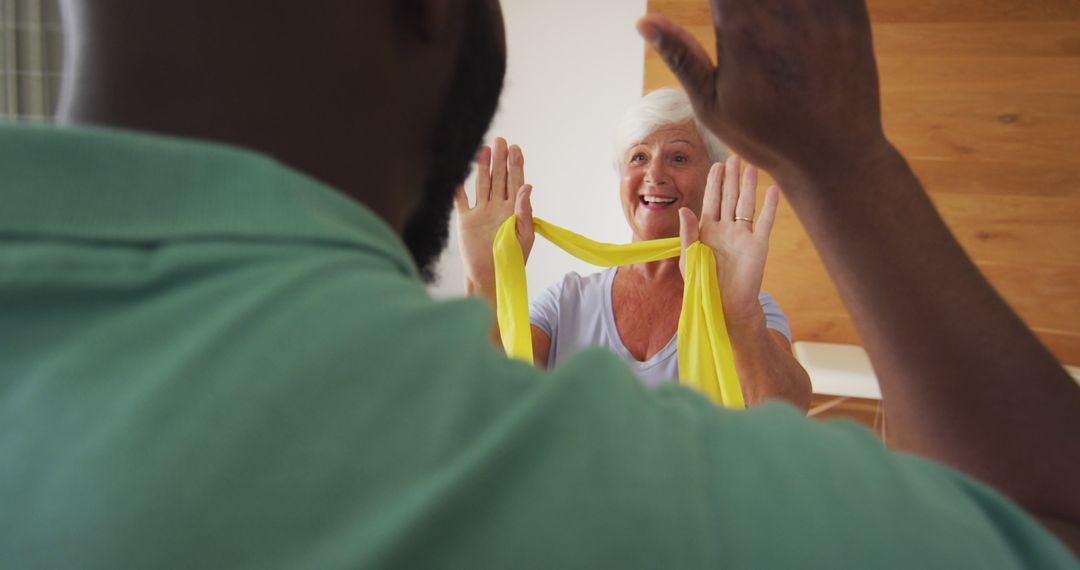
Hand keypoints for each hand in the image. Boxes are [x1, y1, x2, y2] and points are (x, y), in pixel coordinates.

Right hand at [455, 137, 534, 292]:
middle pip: (499, 179)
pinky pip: (461, 201)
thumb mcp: (523, 235)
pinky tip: (458, 176)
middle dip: (500, 160)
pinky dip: (459, 189)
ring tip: (483, 149)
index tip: (516, 148)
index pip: (516, 182)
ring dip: (482, 167)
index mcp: (514, 210)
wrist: (491, 277)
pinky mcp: (466, 221)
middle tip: (500, 141)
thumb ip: (525, 210)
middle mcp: (497, 208)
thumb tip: (528, 186)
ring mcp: (481, 213)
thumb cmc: (512, 259)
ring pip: (482, 184)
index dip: (516, 165)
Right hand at [637, 0, 888, 183]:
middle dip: (741, 4)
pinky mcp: (851, 12)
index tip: (719, 11)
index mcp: (741, 29)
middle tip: (737, 19)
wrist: (835, 154)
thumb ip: (680, 55)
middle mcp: (782, 11)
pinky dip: (812, 2)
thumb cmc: (765, 136)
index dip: (719, 0)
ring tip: (767, 29)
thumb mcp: (712, 104)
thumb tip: (643, 22)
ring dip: (776, 4)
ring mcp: (821, 8)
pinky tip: (798, 18)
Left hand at [679, 156, 778, 327]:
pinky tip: (773, 190)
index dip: (714, 183)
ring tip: (751, 165)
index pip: (711, 200)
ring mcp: (743, 236)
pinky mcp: (758, 246)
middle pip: (729, 197)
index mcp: (707, 230)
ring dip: (748, 185)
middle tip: (734, 156)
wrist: (725, 307)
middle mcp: (726, 229)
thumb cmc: (703, 285)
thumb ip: (687, 234)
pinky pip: (764, 222)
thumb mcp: (689, 259)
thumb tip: (684, 208)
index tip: (716, 165)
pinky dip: (769, 206)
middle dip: (731, 177)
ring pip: (746, 204)